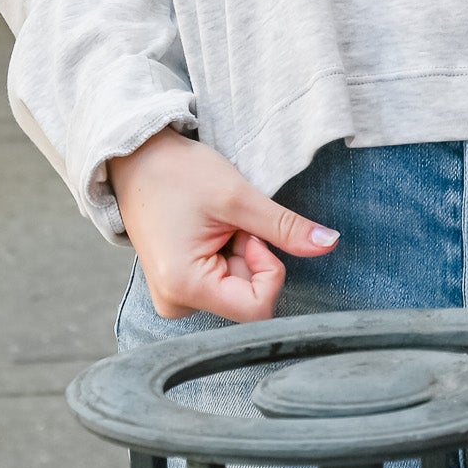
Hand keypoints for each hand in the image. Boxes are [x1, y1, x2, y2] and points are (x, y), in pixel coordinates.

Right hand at [109, 128, 338, 321]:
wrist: (137, 158)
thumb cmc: (178, 173)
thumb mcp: (238, 197)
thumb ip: (285, 228)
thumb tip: (330, 244)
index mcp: (184, 288)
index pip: (258, 308)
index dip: (268, 268)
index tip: (250, 232)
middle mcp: (175, 303)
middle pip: (248, 297)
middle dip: (250, 255)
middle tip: (228, 222)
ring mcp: (175, 297)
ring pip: (238, 287)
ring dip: (239, 252)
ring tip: (213, 222)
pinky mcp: (179, 286)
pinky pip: (222, 280)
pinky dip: (226, 253)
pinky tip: (206, 229)